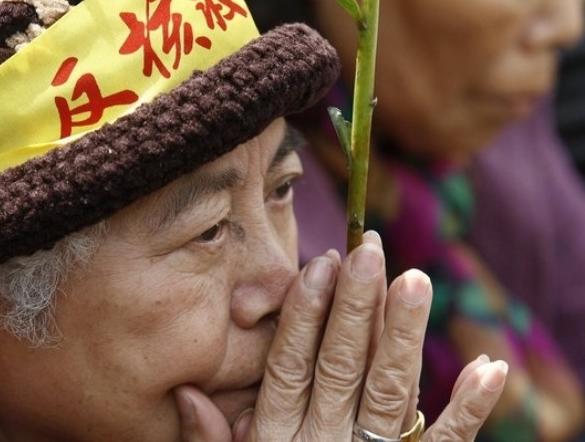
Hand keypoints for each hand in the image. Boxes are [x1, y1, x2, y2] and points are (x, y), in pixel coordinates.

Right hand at [175, 231, 506, 440]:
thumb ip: (212, 438)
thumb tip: (185, 391)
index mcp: (279, 436)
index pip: (291, 366)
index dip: (304, 315)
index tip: (320, 265)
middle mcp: (325, 441)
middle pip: (342, 366)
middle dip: (355, 307)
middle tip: (369, 252)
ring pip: (389, 390)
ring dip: (404, 335)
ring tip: (416, 279)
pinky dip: (470, 408)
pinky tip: (491, 368)